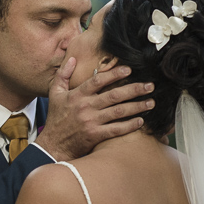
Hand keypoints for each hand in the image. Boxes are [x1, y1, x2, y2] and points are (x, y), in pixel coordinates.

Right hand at [36, 57, 153, 161]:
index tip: (129, 69)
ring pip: (119, 112)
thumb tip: (72, 59)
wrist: (52, 145)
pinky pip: (116, 129)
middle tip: (149, 86)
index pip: (98, 80)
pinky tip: (140, 121)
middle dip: (134, 89)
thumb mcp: (54, 93)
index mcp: (77, 95)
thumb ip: (63, 75)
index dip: (114, 74)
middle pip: (114, 95)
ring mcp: (91, 122)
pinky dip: (130, 125)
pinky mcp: (95, 135)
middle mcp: (85, 107)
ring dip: (137, 106)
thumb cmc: (56, 118)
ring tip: (150, 102)